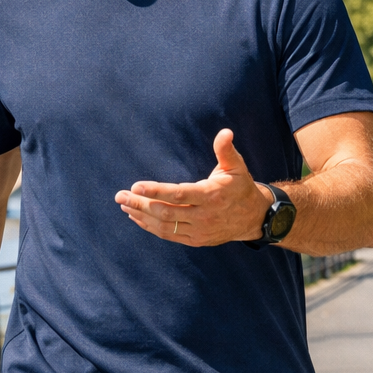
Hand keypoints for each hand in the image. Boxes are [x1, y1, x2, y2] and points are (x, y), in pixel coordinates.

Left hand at [114, 129, 273, 246]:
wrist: (253, 218)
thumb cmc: (240, 187)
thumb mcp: (236, 166)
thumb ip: (226, 150)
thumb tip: (225, 132)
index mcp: (211, 196)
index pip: (179, 194)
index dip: (156, 191)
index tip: (135, 187)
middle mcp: (203, 216)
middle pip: (166, 212)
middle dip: (140, 204)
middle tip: (120, 196)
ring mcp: (199, 231)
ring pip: (164, 226)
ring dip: (141, 216)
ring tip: (124, 206)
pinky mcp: (195, 240)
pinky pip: (169, 235)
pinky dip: (150, 227)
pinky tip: (137, 217)